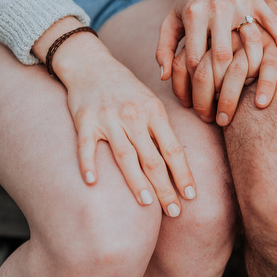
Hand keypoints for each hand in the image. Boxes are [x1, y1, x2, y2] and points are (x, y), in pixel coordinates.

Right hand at [49, 31, 195, 217]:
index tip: (191, 195)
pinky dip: (88, 164)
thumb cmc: (126, 89)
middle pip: (152, 158)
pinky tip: (93, 183)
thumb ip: (161, 130)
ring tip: (147, 204)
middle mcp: (134, 116)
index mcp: (154, 112)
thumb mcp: (150, 102)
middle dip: (165, 187)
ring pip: (124, 155)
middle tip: (175, 211)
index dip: (183, 173)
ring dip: (136, 181)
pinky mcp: (84, 120)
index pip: (172, 148)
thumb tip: (178, 161)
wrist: (92, 65)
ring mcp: (108, 118)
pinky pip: (86, 145)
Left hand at [170, 0, 276, 125]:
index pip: (196, 56)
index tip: (204, 94)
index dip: (199, 81)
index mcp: (193, 13)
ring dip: (252, 65)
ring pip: (248, 40)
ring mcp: (239, 2)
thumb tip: (164, 77)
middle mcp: (216, 7)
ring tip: (250, 81)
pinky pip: (272, 22)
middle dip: (224, 80)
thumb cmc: (190, 1)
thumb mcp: (172, 21)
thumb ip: (164, 48)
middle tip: (226, 96)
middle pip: (223, 53)